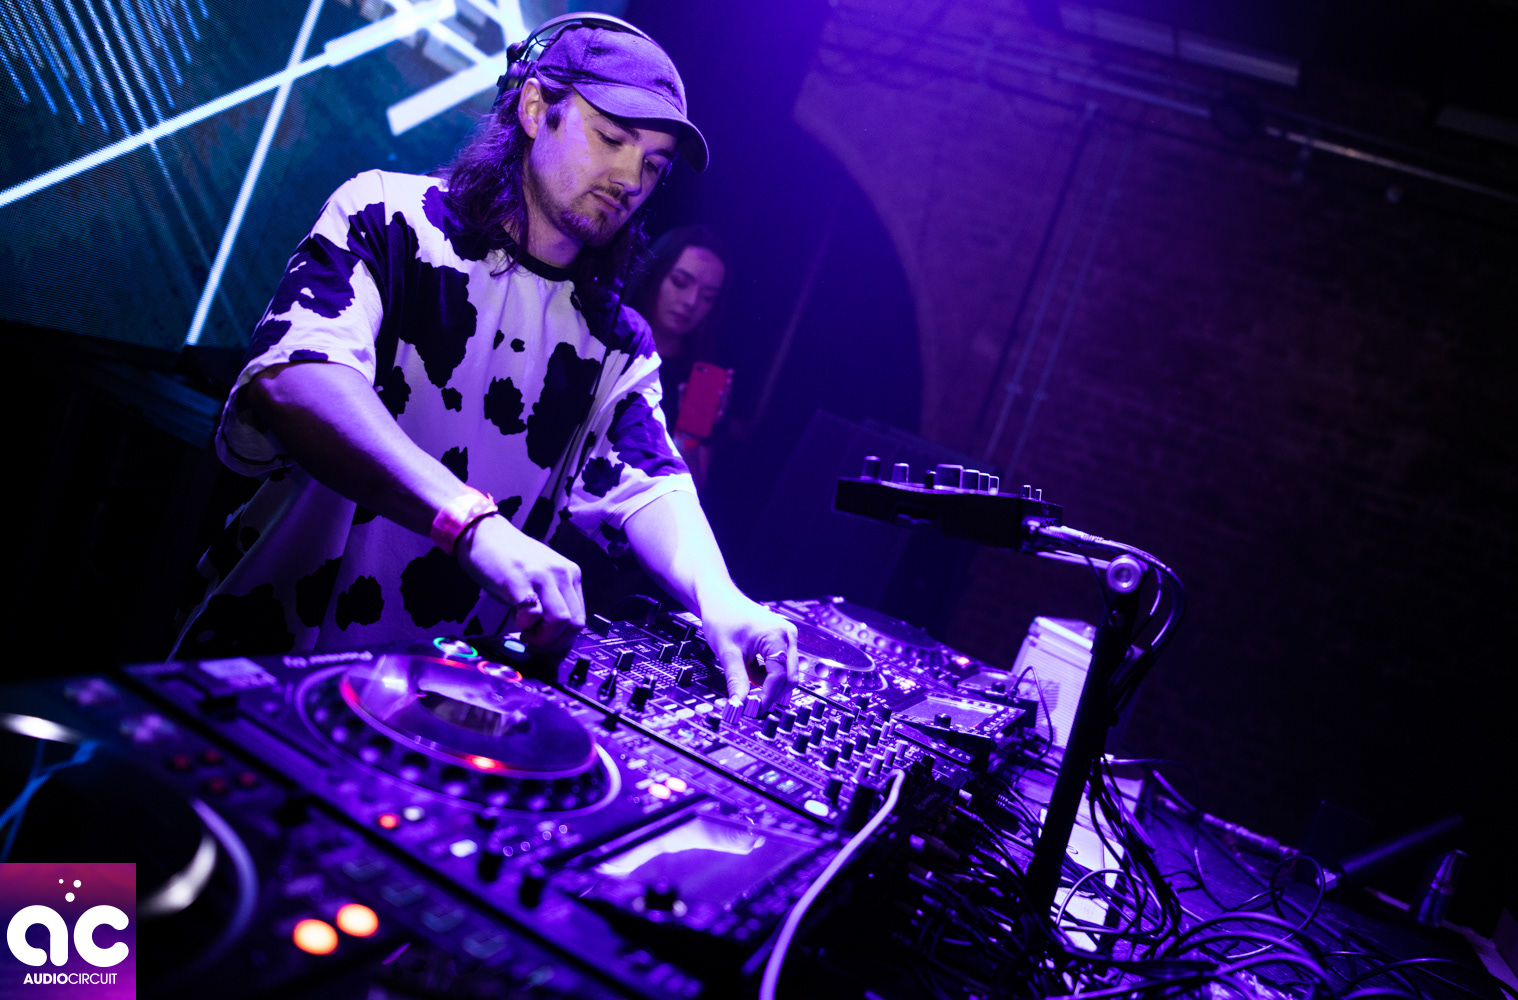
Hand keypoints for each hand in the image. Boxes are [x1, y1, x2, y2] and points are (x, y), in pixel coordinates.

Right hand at [455, 515, 584, 650]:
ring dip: (543, 638)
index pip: (581, 617)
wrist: (483, 533)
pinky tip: (515, 620)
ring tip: (526, 635)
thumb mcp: (540, 577)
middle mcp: (561, 573)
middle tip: (536, 645)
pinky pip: (532, 612)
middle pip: (575, 623)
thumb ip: (551, 602)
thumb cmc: (509, 557)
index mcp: (570, 573)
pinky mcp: (519, 579)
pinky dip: (525, 625)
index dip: (565, 641)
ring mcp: (541, 575)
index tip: (551, 650)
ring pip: (560, 621)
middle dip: (556, 644)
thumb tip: (553, 637)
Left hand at [700, 589, 798, 710]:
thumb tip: (739, 705)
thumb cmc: (723, 616)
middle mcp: (787, 636)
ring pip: (785, 673)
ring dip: (768, 683)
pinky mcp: (780, 641)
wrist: (718, 598)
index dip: (767, 697)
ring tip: (745, 679)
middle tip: (753, 706)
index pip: (780, 677)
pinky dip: (766, 674)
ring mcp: (785, 638)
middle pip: (789, 677)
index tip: (754, 710)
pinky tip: (749, 669)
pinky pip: (779, 665)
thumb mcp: (727, 652)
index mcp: (778, 637)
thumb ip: (736, 681)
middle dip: (772, 693)